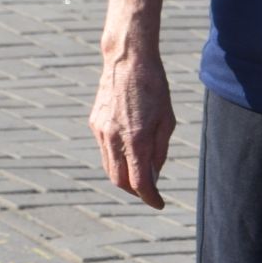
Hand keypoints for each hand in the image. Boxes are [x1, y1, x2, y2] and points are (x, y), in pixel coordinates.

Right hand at [91, 39, 175, 208]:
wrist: (127, 59)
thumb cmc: (154, 87)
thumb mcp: (167, 120)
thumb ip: (160, 150)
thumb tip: (154, 174)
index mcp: (135, 139)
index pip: (139, 183)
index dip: (150, 197)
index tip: (159, 203)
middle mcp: (114, 138)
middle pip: (120, 180)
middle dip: (135, 191)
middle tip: (150, 191)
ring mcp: (101, 131)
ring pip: (109, 167)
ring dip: (124, 177)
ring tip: (140, 175)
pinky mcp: (94, 123)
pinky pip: (104, 150)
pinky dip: (116, 158)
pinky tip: (128, 153)